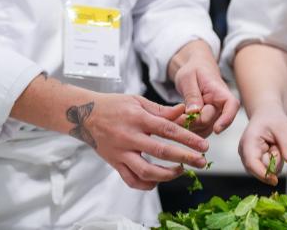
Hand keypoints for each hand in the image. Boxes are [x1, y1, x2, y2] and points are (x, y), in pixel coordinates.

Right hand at [72, 94, 209, 190]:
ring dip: (167, 174)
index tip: (203, 145)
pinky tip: (158, 180)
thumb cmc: (113, 105)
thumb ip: (161, 110)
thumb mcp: (137, 101)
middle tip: (201, 162)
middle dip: (185, 158)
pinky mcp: (115, 163)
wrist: (83, 115)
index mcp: (137, 118)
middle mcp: (129, 136)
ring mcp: (121, 152)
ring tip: (181, 171)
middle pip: (161, 151)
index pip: (167, 129)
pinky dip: (146, 184)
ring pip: (146, 171)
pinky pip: (131, 180)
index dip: (187, 138)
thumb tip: (184, 112)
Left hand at [170, 41, 238, 136]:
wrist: (196, 70)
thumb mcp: (187, 77)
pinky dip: (188, 128)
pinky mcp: (208, 121)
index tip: (217, 130)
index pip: (231, 105)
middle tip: (175, 117)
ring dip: (188, 127)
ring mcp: (215, 115)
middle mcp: (220, 106)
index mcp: (219, 91)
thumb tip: (194, 112)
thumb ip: (191, 94)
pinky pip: (199, 131)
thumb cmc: (193, 71)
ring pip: (204, 129)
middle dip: (192, 121)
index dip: (226, 119)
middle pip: (210, 121)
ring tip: (175, 117)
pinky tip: (178, 120)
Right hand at [239, 106, 286, 185]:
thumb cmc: (272, 119)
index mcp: (248, 142)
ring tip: (275, 146)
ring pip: (266, 172)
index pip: (252, 164)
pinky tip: (273, 151)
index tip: (275, 181)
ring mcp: (248, 159)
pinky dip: (274, 163)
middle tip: (276, 146)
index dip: (263, 174)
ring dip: (275, 162)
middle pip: (261, 171)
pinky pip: (268, 171)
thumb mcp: (283, 128)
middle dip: (274, 163)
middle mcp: (244, 153)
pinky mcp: (254, 163)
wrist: (266, 115)